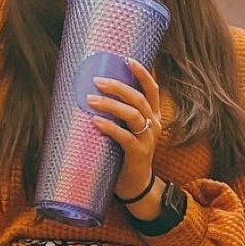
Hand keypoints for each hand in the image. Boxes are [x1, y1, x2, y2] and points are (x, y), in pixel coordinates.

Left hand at [89, 60, 163, 205]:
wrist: (136, 186)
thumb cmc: (125, 154)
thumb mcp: (126, 130)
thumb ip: (118, 115)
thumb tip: (91, 93)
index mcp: (153, 117)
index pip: (152, 90)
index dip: (142, 74)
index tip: (127, 59)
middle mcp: (154, 126)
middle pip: (139, 99)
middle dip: (118, 87)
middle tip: (97, 80)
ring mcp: (148, 140)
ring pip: (133, 115)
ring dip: (111, 105)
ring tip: (90, 100)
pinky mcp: (139, 154)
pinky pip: (125, 137)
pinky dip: (110, 127)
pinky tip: (96, 122)